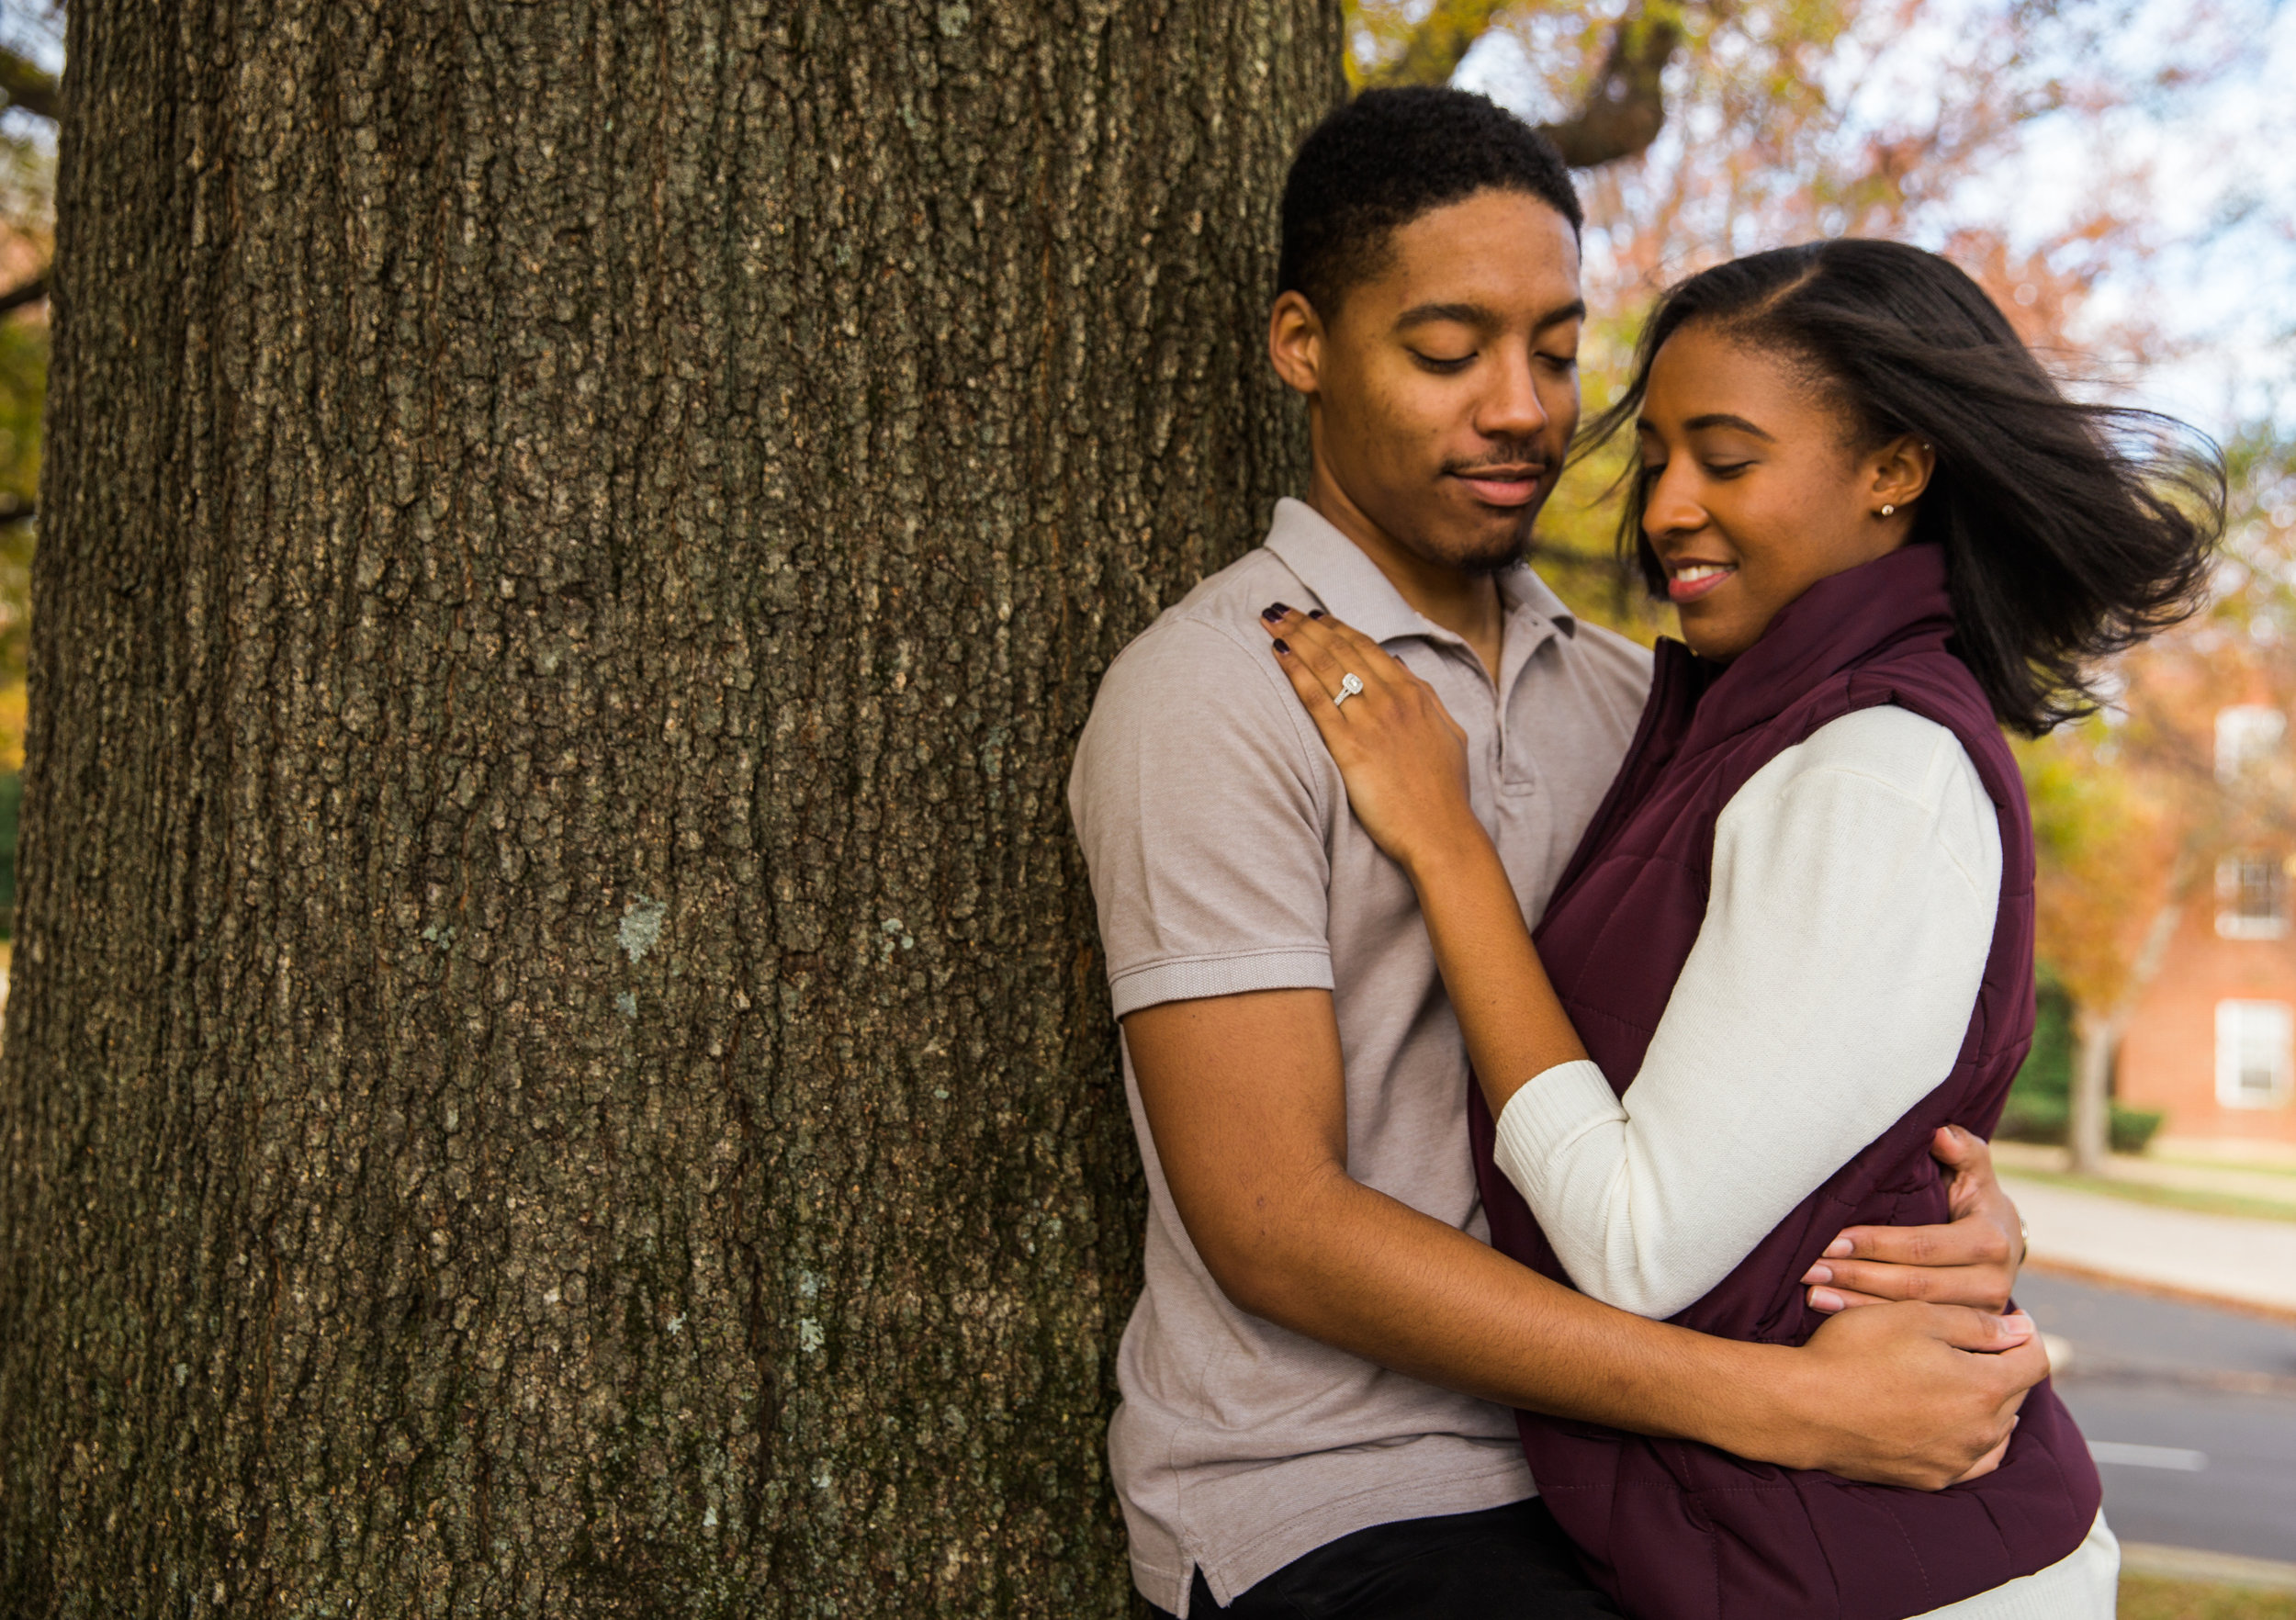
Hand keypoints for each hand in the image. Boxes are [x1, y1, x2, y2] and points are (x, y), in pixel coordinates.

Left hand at [1257, 604, 1478, 872]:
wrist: (1440, 831)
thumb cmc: (1444, 791)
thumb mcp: (1448, 733)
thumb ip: (1426, 697)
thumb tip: (1400, 667)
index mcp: (1414, 693)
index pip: (1367, 647)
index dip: (1336, 627)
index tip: (1313, 616)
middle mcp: (1391, 699)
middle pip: (1341, 649)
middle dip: (1306, 625)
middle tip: (1278, 609)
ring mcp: (1370, 721)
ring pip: (1326, 666)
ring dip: (1294, 638)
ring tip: (1270, 620)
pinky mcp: (1350, 747)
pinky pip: (1317, 701)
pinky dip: (1296, 673)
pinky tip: (1278, 655)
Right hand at [1759, 1301, 2045, 1488]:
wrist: (1803, 1408)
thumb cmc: (1856, 1352)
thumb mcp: (1915, 1316)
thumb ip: (1977, 1323)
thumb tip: (2021, 1329)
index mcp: (1985, 1386)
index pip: (2036, 1359)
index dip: (2025, 1333)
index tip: (2006, 1322)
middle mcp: (1983, 1431)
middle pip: (2017, 1393)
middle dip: (2002, 1365)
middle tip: (1969, 1344)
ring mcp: (1958, 1460)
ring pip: (1998, 1428)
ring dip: (1987, 1402)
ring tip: (1955, 1379)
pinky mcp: (1932, 1479)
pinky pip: (1973, 1460)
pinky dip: (1972, 1437)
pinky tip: (1953, 1422)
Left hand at [1801, 1126, 2024, 1313]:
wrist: (2005, 1246)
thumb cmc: (1976, 1201)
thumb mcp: (1976, 1172)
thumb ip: (1962, 1150)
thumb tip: (1939, 1131)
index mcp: (1990, 1241)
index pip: (1922, 1245)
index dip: (1875, 1244)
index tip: (1830, 1241)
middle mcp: (1990, 1283)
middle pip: (1913, 1285)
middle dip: (1856, 1276)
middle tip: (1809, 1268)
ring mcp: (1979, 1315)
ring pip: (1909, 1313)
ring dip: (1855, 1303)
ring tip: (1812, 1291)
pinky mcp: (1965, 1336)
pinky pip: (1911, 1329)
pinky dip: (1868, 1319)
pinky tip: (1831, 1310)